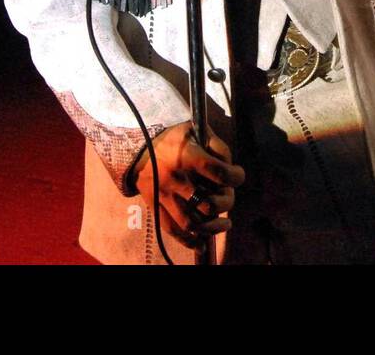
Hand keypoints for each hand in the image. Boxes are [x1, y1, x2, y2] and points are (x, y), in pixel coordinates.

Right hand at [131, 121, 245, 249]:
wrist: (136, 145)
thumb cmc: (172, 137)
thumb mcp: (195, 130)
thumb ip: (216, 147)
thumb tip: (231, 170)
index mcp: (187, 157)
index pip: (219, 173)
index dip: (236, 177)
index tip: (238, 174)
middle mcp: (175, 178)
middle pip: (209, 203)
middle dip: (225, 203)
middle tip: (227, 198)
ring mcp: (163, 195)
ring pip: (192, 223)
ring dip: (212, 227)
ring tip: (224, 224)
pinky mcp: (155, 206)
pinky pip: (172, 230)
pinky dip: (189, 241)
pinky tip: (202, 243)